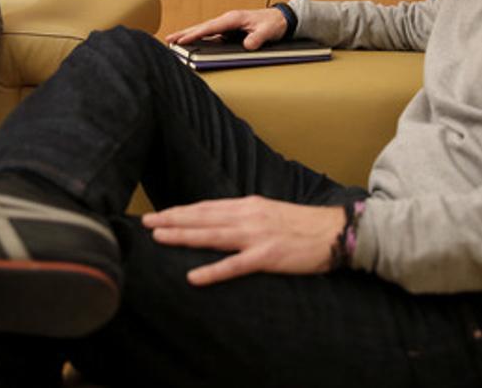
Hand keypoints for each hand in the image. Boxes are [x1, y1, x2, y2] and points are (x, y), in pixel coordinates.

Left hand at [142, 196, 342, 285]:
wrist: (335, 232)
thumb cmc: (302, 225)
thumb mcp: (269, 212)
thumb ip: (244, 216)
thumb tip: (219, 220)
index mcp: (248, 205)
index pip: (206, 207)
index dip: (180, 211)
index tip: (158, 214)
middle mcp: (248, 217)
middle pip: (202, 217)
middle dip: (172, 219)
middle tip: (146, 222)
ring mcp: (257, 236)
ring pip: (212, 235)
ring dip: (183, 236)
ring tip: (158, 237)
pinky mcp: (267, 256)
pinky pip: (234, 265)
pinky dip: (212, 271)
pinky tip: (193, 276)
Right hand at [165, 8, 287, 50]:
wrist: (281, 19)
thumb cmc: (273, 23)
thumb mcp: (267, 31)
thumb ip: (257, 38)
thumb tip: (248, 45)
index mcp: (233, 18)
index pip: (210, 28)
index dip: (195, 34)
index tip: (182, 40)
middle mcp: (227, 20)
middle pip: (202, 28)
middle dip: (185, 33)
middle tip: (168, 40)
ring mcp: (227, 26)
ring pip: (204, 31)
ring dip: (189, 36)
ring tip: (173, 42)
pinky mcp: (229, 31)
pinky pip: (211, 35)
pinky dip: (199, 39)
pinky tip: (191, 44)